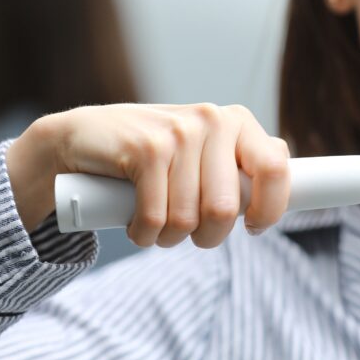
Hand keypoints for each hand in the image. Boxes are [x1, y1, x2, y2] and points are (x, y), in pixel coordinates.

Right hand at [6, 103, 289, 247]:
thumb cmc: (148, 160)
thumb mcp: (200, 159)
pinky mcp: (146, 149)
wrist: (79, 141)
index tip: (252, 227)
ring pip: (188, 220)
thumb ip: (235, 173)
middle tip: (186, 231)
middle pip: (227, 210)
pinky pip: (157, 219)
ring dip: (168, 239)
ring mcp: (179, 132)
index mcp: (235, 122)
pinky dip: (144, 234)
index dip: (269, 210)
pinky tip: (135, 222)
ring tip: (155, 224)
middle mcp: (212, 120)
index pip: (277, 169)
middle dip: (206, 236)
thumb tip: (279, 198)